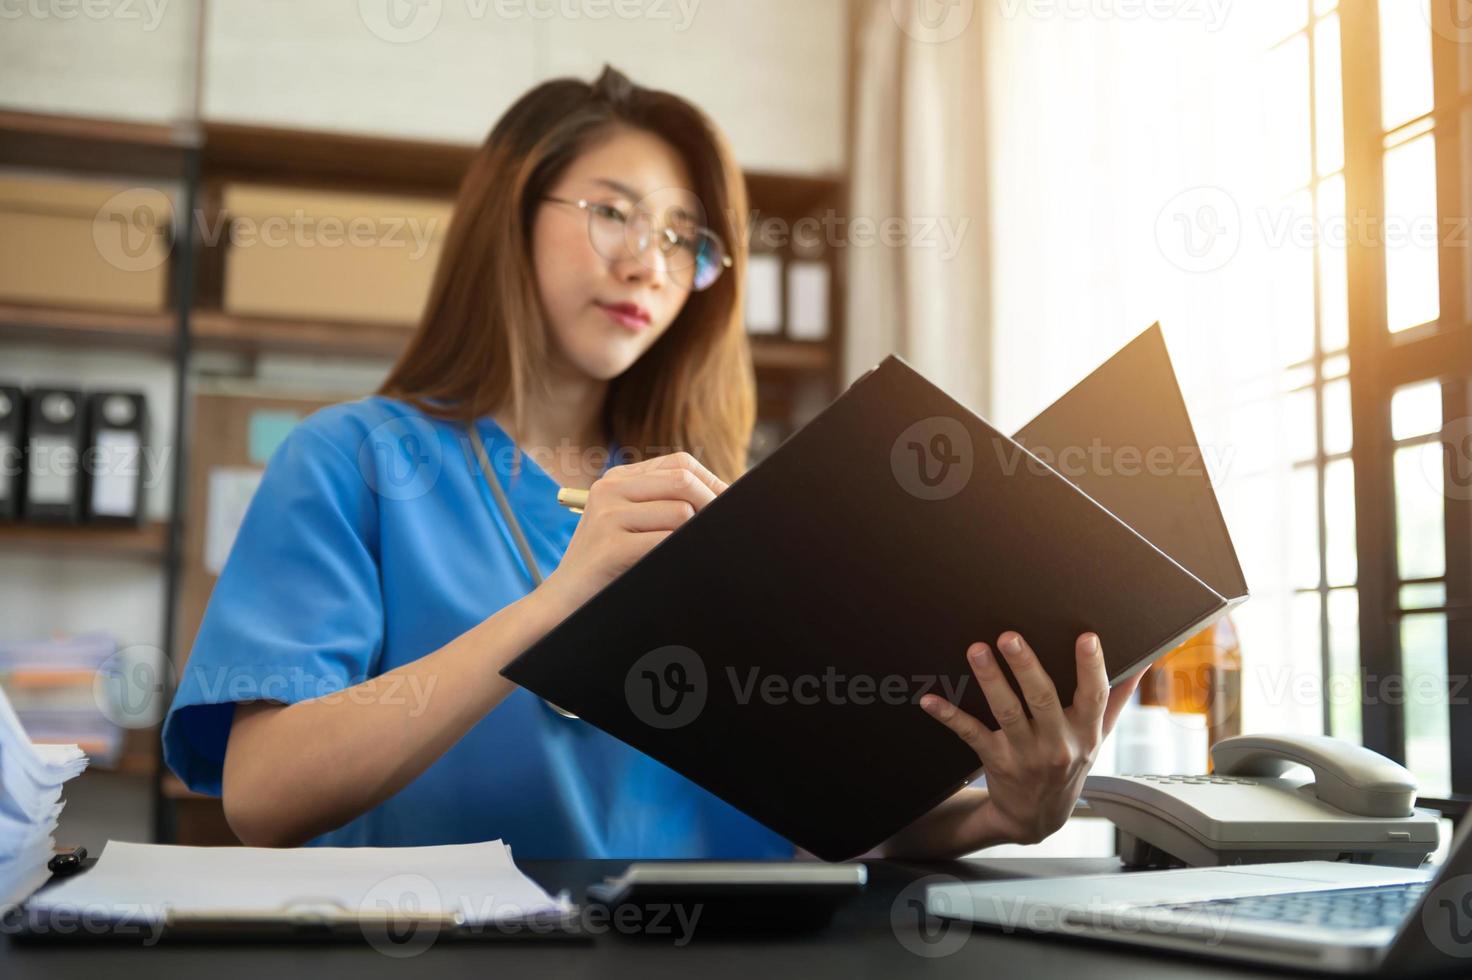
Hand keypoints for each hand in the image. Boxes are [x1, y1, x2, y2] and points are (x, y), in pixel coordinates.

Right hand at [539, 452, 726, 615]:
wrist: (562, 602)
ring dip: (690, 536)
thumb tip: (722, 497)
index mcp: (617, 480)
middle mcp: (610, 490)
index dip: (712, 482)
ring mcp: (608, 516)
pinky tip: (671, 563)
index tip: (728, 504)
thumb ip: (663, 504)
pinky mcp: (612, 546)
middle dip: (711, 505)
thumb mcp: (628, 524)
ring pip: (681, 512)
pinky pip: (667, 540)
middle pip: (683, 481)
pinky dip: (679, 552)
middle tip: (720, 530)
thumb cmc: (606, 567)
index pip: (679, 463)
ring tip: (680, 553)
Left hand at [919, 631, 1141, 846]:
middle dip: (1026, 666)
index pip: (1094, 696)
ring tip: (977, 650)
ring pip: (1007, 711)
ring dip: (990, 680)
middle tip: (1009, 636)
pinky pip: (971, 734)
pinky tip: (930, 700)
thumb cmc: (1069, 766)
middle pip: (1043, 699)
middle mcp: (1057, 743)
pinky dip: (949, 716)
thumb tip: (1143, 663)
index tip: (1087, 637)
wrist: (1037, 819)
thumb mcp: (1098, 738)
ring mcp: (1025, 754)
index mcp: (1085, 732)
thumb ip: (1115, 699)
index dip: (1091, 667)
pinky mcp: (996, 760)